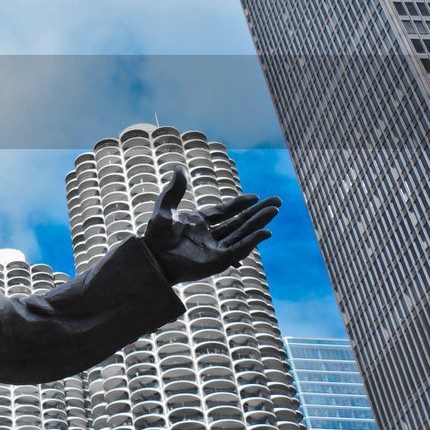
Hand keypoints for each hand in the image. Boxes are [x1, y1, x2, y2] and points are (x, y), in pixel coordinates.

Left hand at [143, 165, 279, 283]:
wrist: (152, 258)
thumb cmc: (155, 236)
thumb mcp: (164, 208)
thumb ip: (174, 190)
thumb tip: (179, 168)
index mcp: (199, 222)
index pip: (225, 211)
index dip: (240, 204)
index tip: (255, 197)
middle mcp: (210, 235)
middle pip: (239, 221)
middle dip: (258, 212)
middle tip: (277, 201)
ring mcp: (215, 248)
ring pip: (242, 233)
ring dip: (259, 223)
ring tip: (275, 211)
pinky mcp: (218, 261)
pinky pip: (239, 249)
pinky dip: (252, 241)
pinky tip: (265, 232)